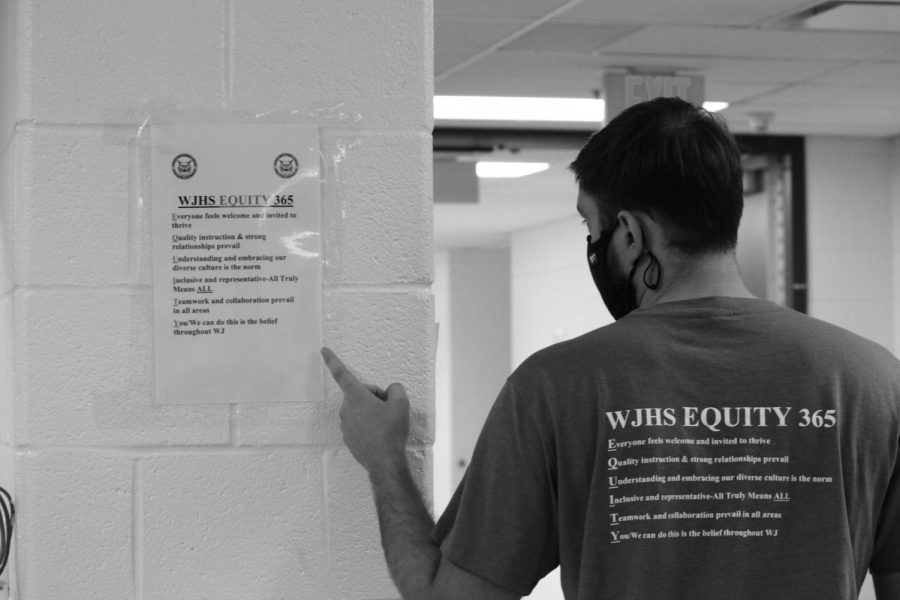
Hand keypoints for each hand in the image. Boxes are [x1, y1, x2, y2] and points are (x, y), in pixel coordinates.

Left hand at [321, 347, 409, 473]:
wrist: (385, 462)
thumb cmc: (391, 431)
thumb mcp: (402, 404)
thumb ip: (396, 389)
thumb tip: (391, 391)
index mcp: (357, 397)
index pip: (342, 374)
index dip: (333, 360)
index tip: (323, 351)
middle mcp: (347, 409)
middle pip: (360, 393)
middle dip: (374, 397)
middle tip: (388, 409)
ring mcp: (345, 424)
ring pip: (359, 409)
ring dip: (371, 412)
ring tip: (385, 424)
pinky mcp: (348, 437)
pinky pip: (358, 424)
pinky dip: (368, 425)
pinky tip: (380, 434)